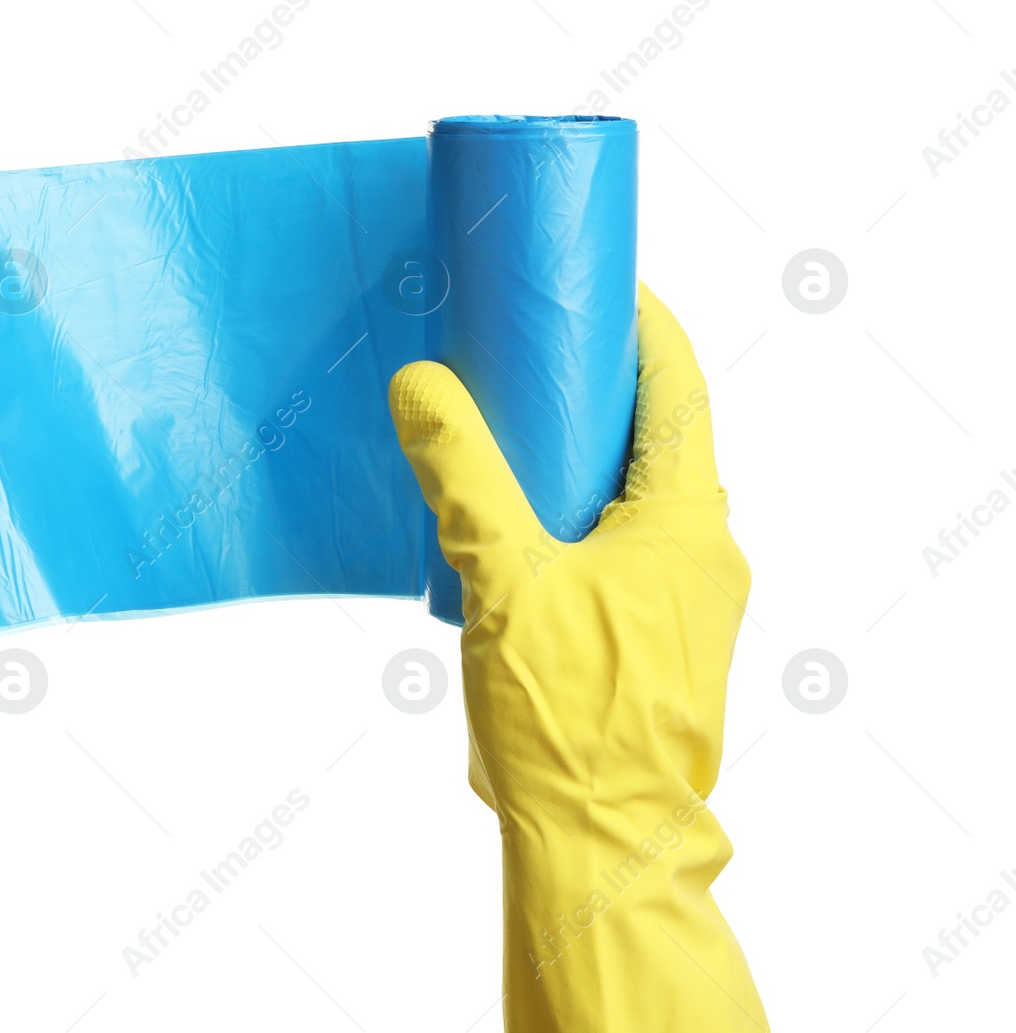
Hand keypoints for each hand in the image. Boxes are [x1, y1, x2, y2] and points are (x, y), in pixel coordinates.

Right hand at [389, 285, 767, 1031]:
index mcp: (687, 520)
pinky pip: (617, 546)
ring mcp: (682, 600)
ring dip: (580, 453)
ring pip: (634, 494)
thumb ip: (461, 475)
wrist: (599, 843)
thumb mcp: (502, 576)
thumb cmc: (569, 714)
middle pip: (657, 435)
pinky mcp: (649, 638)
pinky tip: (509, 518)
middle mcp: (702, 552)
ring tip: (506, 421)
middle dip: (596, 384)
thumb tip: (420, 385)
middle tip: (525, 341)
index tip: (591, 278)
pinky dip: (572, 511)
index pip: (678, 385)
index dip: (640, 322)